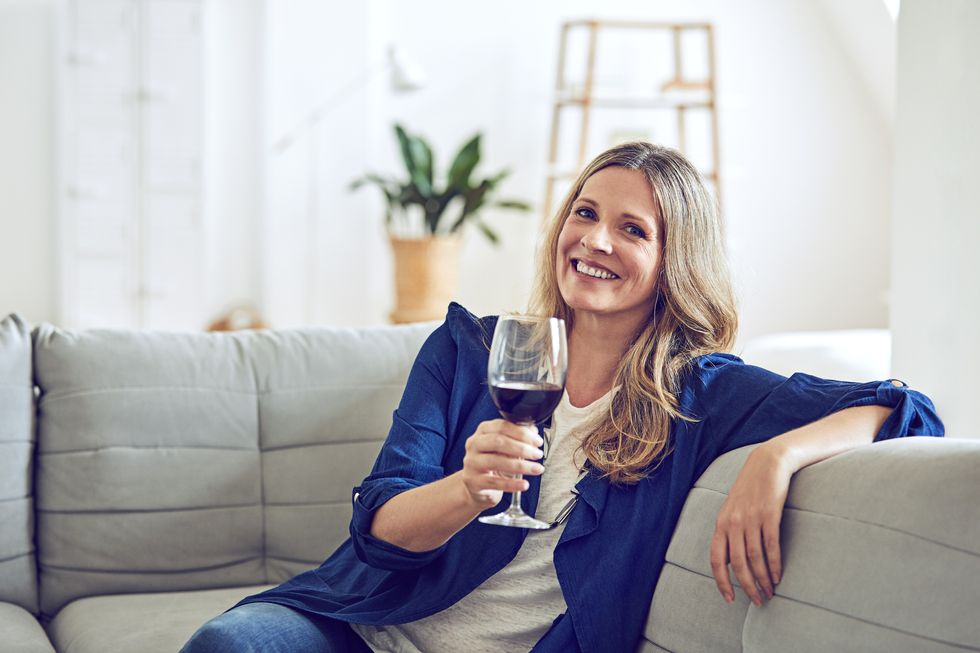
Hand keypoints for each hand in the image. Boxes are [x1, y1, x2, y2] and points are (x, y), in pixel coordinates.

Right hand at [461, 419, 544, 506]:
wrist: (475, 484)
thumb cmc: (492, 461)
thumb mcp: (505, 447)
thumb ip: (518, 437)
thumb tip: (533, 430)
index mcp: (483, 431)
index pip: (502, 426)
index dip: (522, 433)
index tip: (537, 441)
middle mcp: (474, 444)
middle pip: (498, 441)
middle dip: (522, 448)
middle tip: (537, 454)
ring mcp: (472, 462)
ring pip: (496, 461)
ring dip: (521, 465)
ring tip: (536, 469)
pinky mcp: (474, 481)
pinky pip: (495, 482)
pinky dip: (512, 484)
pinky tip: (525, 484)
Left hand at [710, 443, 793, 605]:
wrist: (767, 463)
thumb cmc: (750, 489)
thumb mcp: (733, 510)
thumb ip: (729, 533)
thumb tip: (729, 560)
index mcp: (721, 523)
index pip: (716, 559)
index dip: (721, 581)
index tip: (729, 599)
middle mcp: (733, 523)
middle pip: (737, 564)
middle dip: (747, 586)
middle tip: (758, 601)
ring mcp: (750, 518)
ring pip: (755, 558)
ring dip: (763, 579)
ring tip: (770, 591)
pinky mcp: (769, 515)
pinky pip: (771, 546)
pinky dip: (775, 565)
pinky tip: (779, 576)